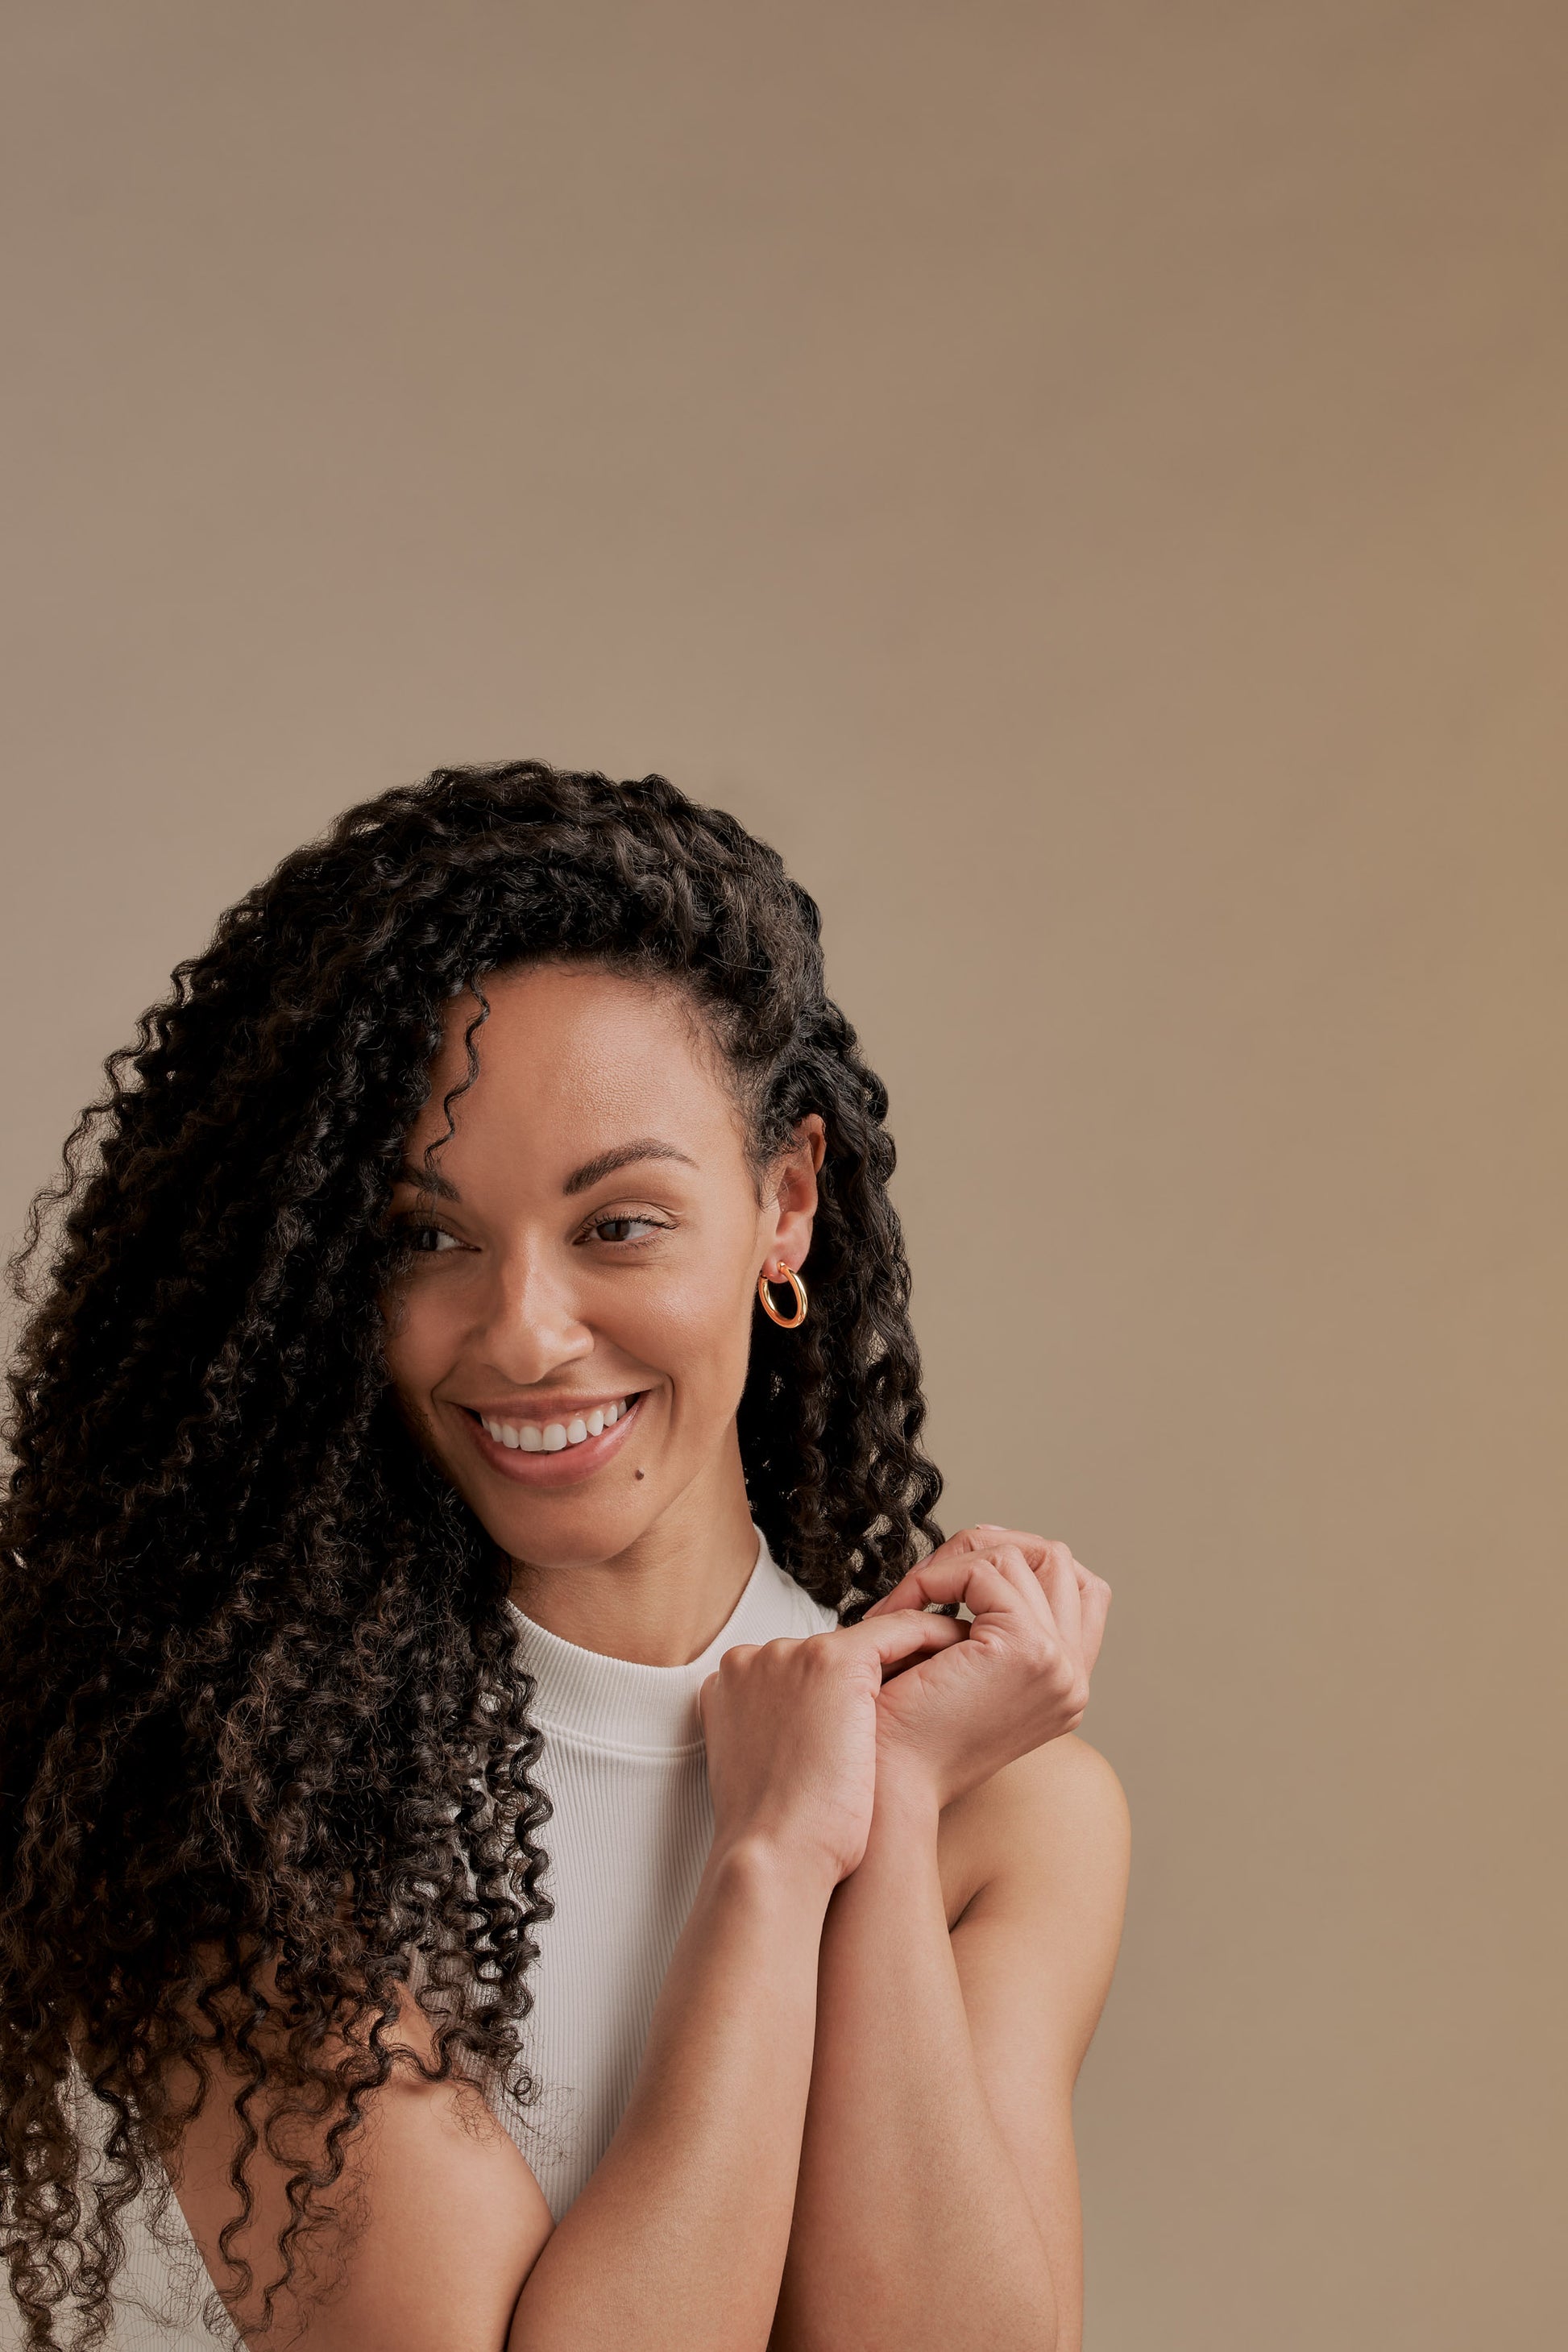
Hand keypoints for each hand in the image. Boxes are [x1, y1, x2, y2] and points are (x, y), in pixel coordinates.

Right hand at [699, 1610, 967, 1892]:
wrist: (776, 1855)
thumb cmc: (776, 1835)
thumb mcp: (759, 1771)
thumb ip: (774, 1735)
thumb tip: (809, 1736)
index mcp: (728, 1684)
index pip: (792, 1671)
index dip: (829, 1693)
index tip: (866, 1714)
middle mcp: (754, 1659)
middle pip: (826, 1655)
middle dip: (863, 1682)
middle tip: (910, 1705)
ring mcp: (791, 1653)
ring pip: (865, 1643)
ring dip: (902, 1663)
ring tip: (936, 1689)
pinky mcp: (833, 1659)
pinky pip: (897, 1632)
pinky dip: (930, 1641)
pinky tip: (955, 1658)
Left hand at [862, 1526, 1111, 1809]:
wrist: (886, 1786)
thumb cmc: (905, 1735)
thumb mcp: (961, 1676)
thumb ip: (988, 1632)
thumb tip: (980, 1559)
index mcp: (1065, 1684)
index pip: (1082, 1590)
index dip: (1023, 1560)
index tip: (962, 1563)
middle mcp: (1074, 1676)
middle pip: (1057, 1560)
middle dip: (986, 1549)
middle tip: (928, 1576)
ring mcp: (1058, 1662)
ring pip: (1018, 1557)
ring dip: (950, 1565)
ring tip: (904, 1602)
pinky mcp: (1028, 1648)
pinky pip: (983, 1570)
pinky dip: (934, 1579)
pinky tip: (899, 1613)